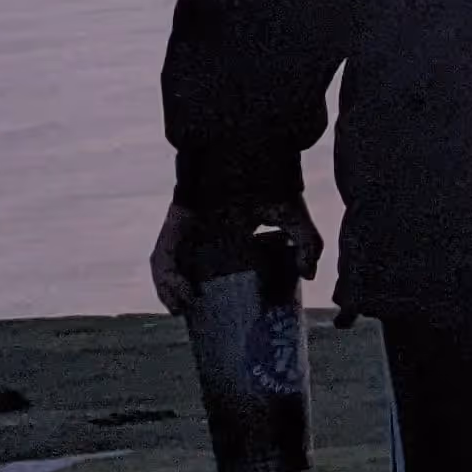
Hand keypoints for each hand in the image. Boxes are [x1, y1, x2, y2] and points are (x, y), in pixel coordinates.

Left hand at [150, 195, 322, 315]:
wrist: (249, 150)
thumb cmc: (272, 178)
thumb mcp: (294, 217)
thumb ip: (308, 246)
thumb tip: (309, 276)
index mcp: (231, 234)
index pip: (221, 268)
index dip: (222, 292)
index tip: (231, 313)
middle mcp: (205, 234)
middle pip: (191, 272)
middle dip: (194, 298)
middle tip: (206, 321)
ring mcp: (187, 231)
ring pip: (173, 270)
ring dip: (174, 294)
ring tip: (188, 310)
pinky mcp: (174, 227)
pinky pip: (162, 260)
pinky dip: (167, 283)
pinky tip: (182, 299)